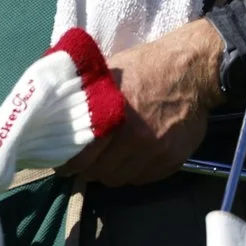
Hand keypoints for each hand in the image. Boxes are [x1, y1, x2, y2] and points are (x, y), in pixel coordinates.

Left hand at [62, 20, 224, 186]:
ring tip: (106, 160)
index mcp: (111, 117)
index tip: (61, 163)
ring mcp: (156, 152)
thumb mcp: (106, 72)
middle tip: (82, 162)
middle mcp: (134, 139)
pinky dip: (132, 173)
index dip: (67, 164)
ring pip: (120, 179)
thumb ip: (83, 95)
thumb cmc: (144, 66)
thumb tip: (54, 106)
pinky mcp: (173, 159)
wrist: (191, 71)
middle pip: (98, 172)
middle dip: (87, 169)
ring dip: (109, 172)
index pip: (81, 157)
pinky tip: (129, 159)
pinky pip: (143, 179)